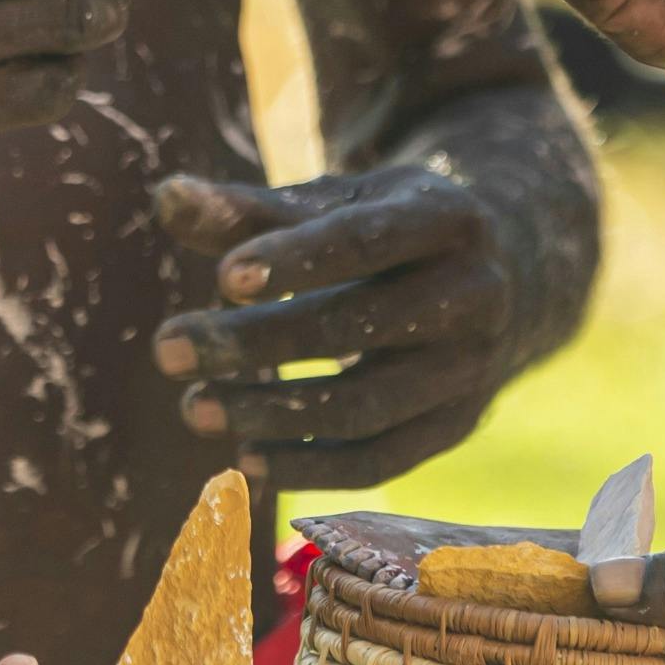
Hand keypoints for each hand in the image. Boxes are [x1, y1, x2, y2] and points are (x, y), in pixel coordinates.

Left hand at [148, 164, 525, 485]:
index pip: (365, 241)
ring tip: (193, 407)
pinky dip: (310, 465)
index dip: (295, 259)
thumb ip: (250, 209)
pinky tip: (244, 456)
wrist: (498, 275)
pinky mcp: (457, 426)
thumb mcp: (336, 202)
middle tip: (166, 350)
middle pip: (356, 326)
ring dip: (271, 413)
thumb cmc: (387, 229)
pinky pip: (380, 460)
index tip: (221, 278)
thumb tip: (167, 198)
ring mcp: (472, 369)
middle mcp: (474, 295)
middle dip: (254, 342)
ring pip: (366, 405)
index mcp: (447, 218)